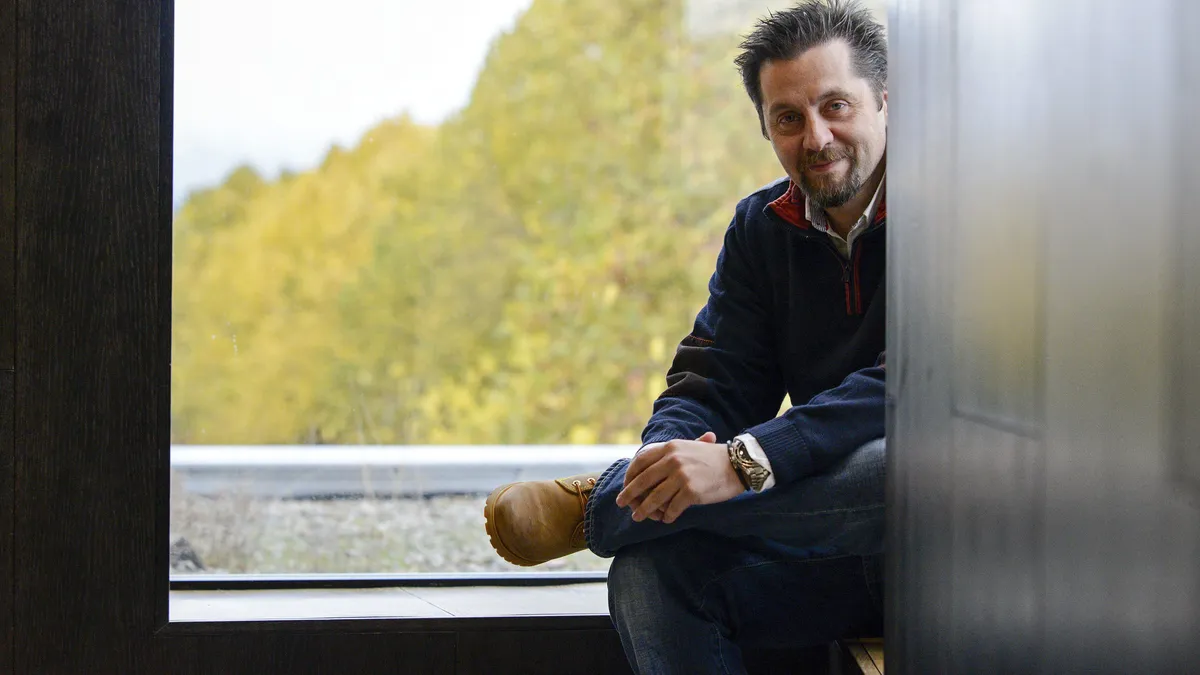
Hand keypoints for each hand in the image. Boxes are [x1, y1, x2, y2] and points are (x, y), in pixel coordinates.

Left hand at [616, 432, 745, 524]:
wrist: (737, 465)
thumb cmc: (713, 459)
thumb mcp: (688, 448)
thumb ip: (668, 454)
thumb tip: (646, 467)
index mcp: (670, 447)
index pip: (641, 461)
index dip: (630, 475)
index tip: (625, 485)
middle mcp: (672, 460)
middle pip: (643, 480)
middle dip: (629, 494)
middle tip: (621, 503)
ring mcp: (681, 476)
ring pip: (655, 498)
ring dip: (644, 510)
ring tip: (637, 517)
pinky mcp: (691, 492)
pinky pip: (672, 508)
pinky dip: (668, 516)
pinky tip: (666, 519)